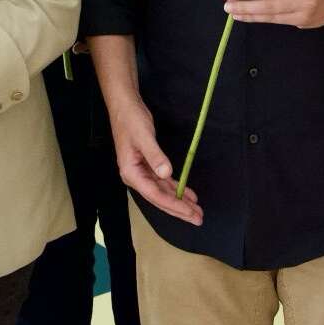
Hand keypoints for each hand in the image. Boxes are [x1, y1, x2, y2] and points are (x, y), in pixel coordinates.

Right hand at [107, 96, 201, 224]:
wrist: (125, 106)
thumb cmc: (131, 120)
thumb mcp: (144, 136)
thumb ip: (155, 156)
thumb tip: (166, 174)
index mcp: (131, 173)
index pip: (155, 195)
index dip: (174, 205)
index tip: (190, 212)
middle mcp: (136, 177)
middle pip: (160, 198)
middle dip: (179, 209)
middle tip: (198, 218)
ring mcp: (142, 172)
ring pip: (163, 191)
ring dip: (179, 200)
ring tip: (196, 209)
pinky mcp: (148, 165)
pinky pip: (164, 181)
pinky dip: (176, 188)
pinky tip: (187, 194)